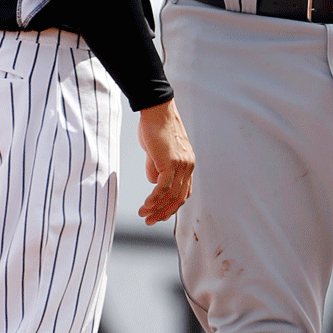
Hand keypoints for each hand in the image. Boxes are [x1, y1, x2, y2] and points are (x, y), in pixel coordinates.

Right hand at [137, 98, 194, 225]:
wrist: (156, 110)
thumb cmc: (154, 127)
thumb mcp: (157, 151)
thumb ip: (156, 166)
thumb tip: (153, 181)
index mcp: (188, 164)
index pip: (183, 192)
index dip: (172, 206)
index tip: (159, 214)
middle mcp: (188, 166)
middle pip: (178, 198)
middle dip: (163, 213)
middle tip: (150, 222)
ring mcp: (181, 165)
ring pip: (170, 195)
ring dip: (156, 208)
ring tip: (143, 215)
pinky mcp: (171, 162)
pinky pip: (163, 187)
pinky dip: (154, 199)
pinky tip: (146, 205)